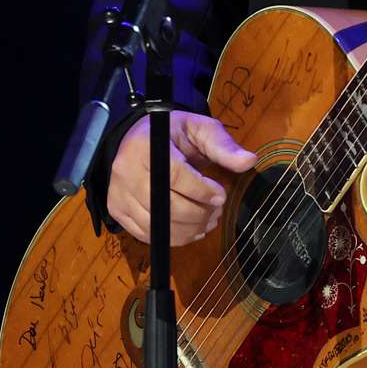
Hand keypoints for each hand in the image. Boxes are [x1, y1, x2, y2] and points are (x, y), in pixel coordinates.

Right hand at [107, 111, 255, 245]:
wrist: (142, 139)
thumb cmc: (173, 134)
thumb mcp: (200, 129)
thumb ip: (223, 146)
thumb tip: (249, 161)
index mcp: (145, 145)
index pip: (175, 176)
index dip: (202, 191)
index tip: (221, 196)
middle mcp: (125, 171)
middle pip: (165, 206)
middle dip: (198, 214)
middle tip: (217, 212)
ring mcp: (118, 193)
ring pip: (156, 225)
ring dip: (188, 230)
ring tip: (207, 221)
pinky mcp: (117, 210)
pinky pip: (145, 234)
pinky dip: (171, 238)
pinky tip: (190, 230)